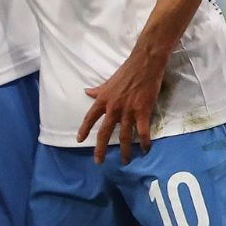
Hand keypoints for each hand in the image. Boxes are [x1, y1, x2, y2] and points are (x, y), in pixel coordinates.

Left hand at [77, 46, 169, 163]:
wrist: (145, 64)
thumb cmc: (127, 71)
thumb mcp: (108, 81)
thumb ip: (98, 90)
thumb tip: (86, 92)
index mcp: (103, 99)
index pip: (90, 118)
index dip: (84, 130)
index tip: (79, 140)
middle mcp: (113, 108)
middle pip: (104, 132)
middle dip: (100, 149)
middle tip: (99, 161)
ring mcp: (128, 111)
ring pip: (125, 136)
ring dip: (125, 151)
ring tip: (125, 161)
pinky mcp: (143, 112)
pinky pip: (143, 131)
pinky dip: (145, 142)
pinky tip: (145, 150)